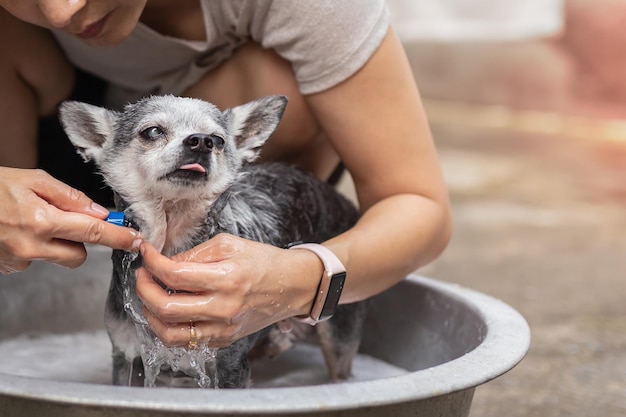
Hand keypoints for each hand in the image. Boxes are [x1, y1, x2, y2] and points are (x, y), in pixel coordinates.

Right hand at [0, 167, 141, 274]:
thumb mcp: (34, 179)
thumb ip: (69, 197)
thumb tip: (98, 212)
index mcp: (42, 221)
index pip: (93, 233)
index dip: (119, 238)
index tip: (137, 241)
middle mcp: (31, 246)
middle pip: (79, 255)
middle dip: (81, 240)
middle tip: (66, 220)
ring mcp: (18, 260)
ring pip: (57, 257)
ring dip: (56, 243)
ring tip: (32, 221)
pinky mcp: (8, 267)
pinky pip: (35, 259)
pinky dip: (33, 246)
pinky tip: (16, 230)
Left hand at [136, 234, 321, 347]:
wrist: (292, 285)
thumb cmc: (264, 261)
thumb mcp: (230, 245)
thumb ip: (195, 254)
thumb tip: (166, 264)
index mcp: (226, 278)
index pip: (174, 274)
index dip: (152, 262)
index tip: (145, 253)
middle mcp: (223, 307)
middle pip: (166, 308)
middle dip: (143, 289)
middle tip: (142, 276)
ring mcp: (223, 328)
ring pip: (170, 333)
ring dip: (151, 315)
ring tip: (150, 297)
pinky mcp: (224, 339)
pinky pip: (186, 341)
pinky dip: (169, 327)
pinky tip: (169, 311)